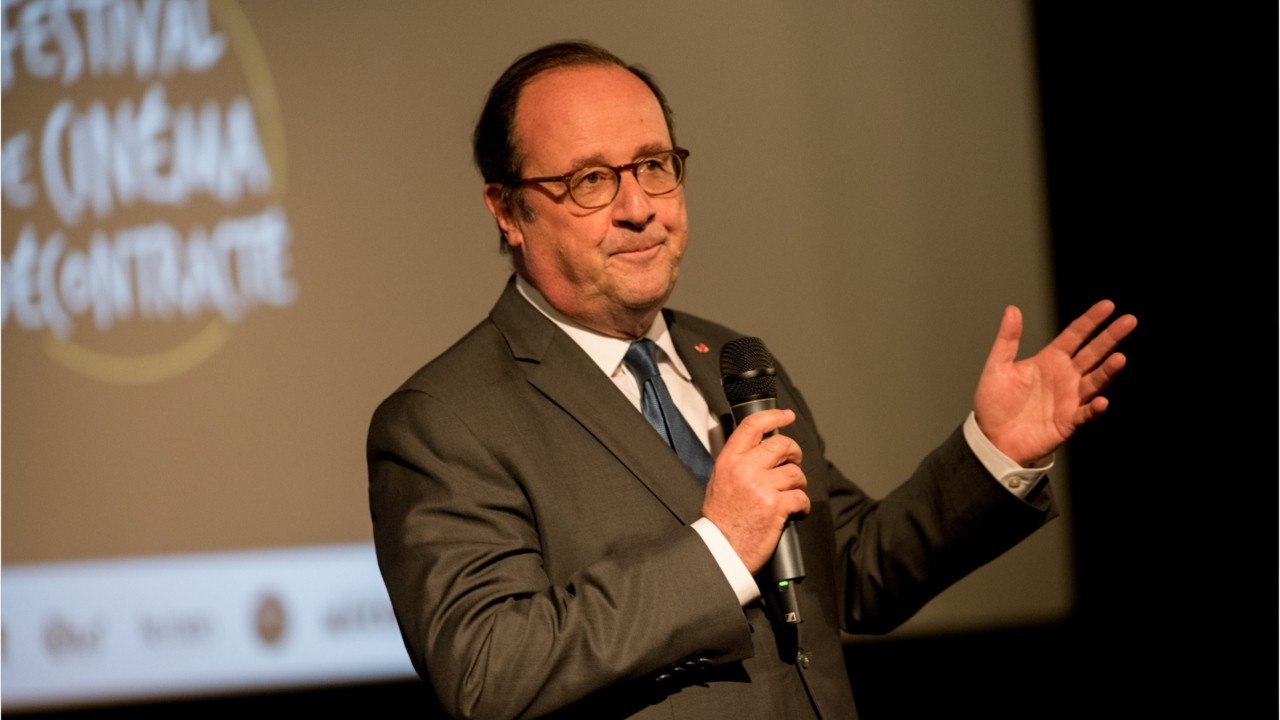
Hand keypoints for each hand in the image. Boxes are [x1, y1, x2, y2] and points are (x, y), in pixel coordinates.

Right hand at [702, 409, 808, 573]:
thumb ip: (739, 462)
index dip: (774, 416)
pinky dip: (802, 505)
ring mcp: (761, 487)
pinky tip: (794, 511)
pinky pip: (801, 497)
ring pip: (795, 473)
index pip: (752, 426)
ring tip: (791, 494)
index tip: (786, 415)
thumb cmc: (721, 519)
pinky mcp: (775, 506)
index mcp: (729, 461)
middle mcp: (744, 469)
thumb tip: (763, 449)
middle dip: (794, 453)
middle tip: (794, 463)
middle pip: (782, 445)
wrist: (720, 549)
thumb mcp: (720, 481)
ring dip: (798, 484)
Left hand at [974, 300, 1136, 465]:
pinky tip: (1101, 401)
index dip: (1091, 321)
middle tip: (1130, 320)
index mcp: (1050, 360)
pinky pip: (1085, 413)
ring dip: (1108, 370)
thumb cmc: (994, 403)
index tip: (1108, 305)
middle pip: (1092, 353)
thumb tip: (1012, 308)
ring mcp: (1070, 398)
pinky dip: (1094, 408)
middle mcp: (1065, 376)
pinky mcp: (1068, 421)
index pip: (1075, 336)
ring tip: (1120, 358)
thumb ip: (1007, 340)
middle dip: (1110, 337)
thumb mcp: (997, 367)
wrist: (992, 438)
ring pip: (1094, 380)